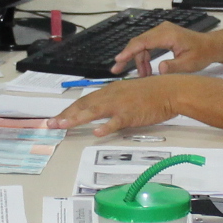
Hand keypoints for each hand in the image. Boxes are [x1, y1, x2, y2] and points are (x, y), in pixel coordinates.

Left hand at [48, 76, 187, 134]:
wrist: (170, 90)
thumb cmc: (153, 93)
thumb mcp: (129, 92)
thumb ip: (115, 100)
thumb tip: (104, 110)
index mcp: (110, 90)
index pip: (85, 100)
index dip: (70, 109)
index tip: (58, 117)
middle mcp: (111, 95)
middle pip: (84, 105)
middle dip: (66, 114)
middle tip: (52, 124)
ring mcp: (120, 105)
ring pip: (94, 111)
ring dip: (76, 118)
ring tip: (63, 125)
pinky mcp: (131, 114)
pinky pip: (116, 122)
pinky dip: (105, 127)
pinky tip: (96, 132)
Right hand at [109, 21, 221, 76]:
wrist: (210, 46)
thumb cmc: (201, 53)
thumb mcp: (189, 64)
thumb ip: (174, 66)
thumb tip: (159, 69)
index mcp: (167, 35)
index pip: (142, 42)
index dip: (129, 51)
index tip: (118, 60)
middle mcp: (162, 30)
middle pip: (138, 42)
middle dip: (127, 56)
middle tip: (117, 70)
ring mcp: (161, 31)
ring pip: (142, 45)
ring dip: (139, 60)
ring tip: (141, 76)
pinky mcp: (162, 35)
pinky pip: (147, 45)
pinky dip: (144, 57)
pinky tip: (146, 69)